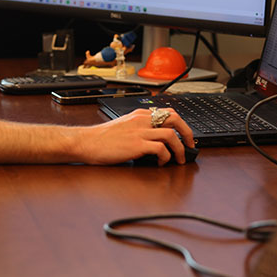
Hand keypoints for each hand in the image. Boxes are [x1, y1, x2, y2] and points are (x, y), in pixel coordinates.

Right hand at [75, 108, 194, 165]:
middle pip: (174, 119)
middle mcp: (142, 120)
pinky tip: (161, 163)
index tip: (185, 135)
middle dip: (187, 133)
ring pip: (170, 134)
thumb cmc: (101, 138)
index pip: (168, 112)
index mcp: (139, 114)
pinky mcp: (136, 145)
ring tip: (179, 159)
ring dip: (179, 148)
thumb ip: (139, 128)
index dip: (181, 124)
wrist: (86, 142)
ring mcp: (139, 132)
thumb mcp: (123, 125)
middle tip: (190, 145)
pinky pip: (160, 149)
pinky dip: (166, 157)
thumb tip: (155, 139)